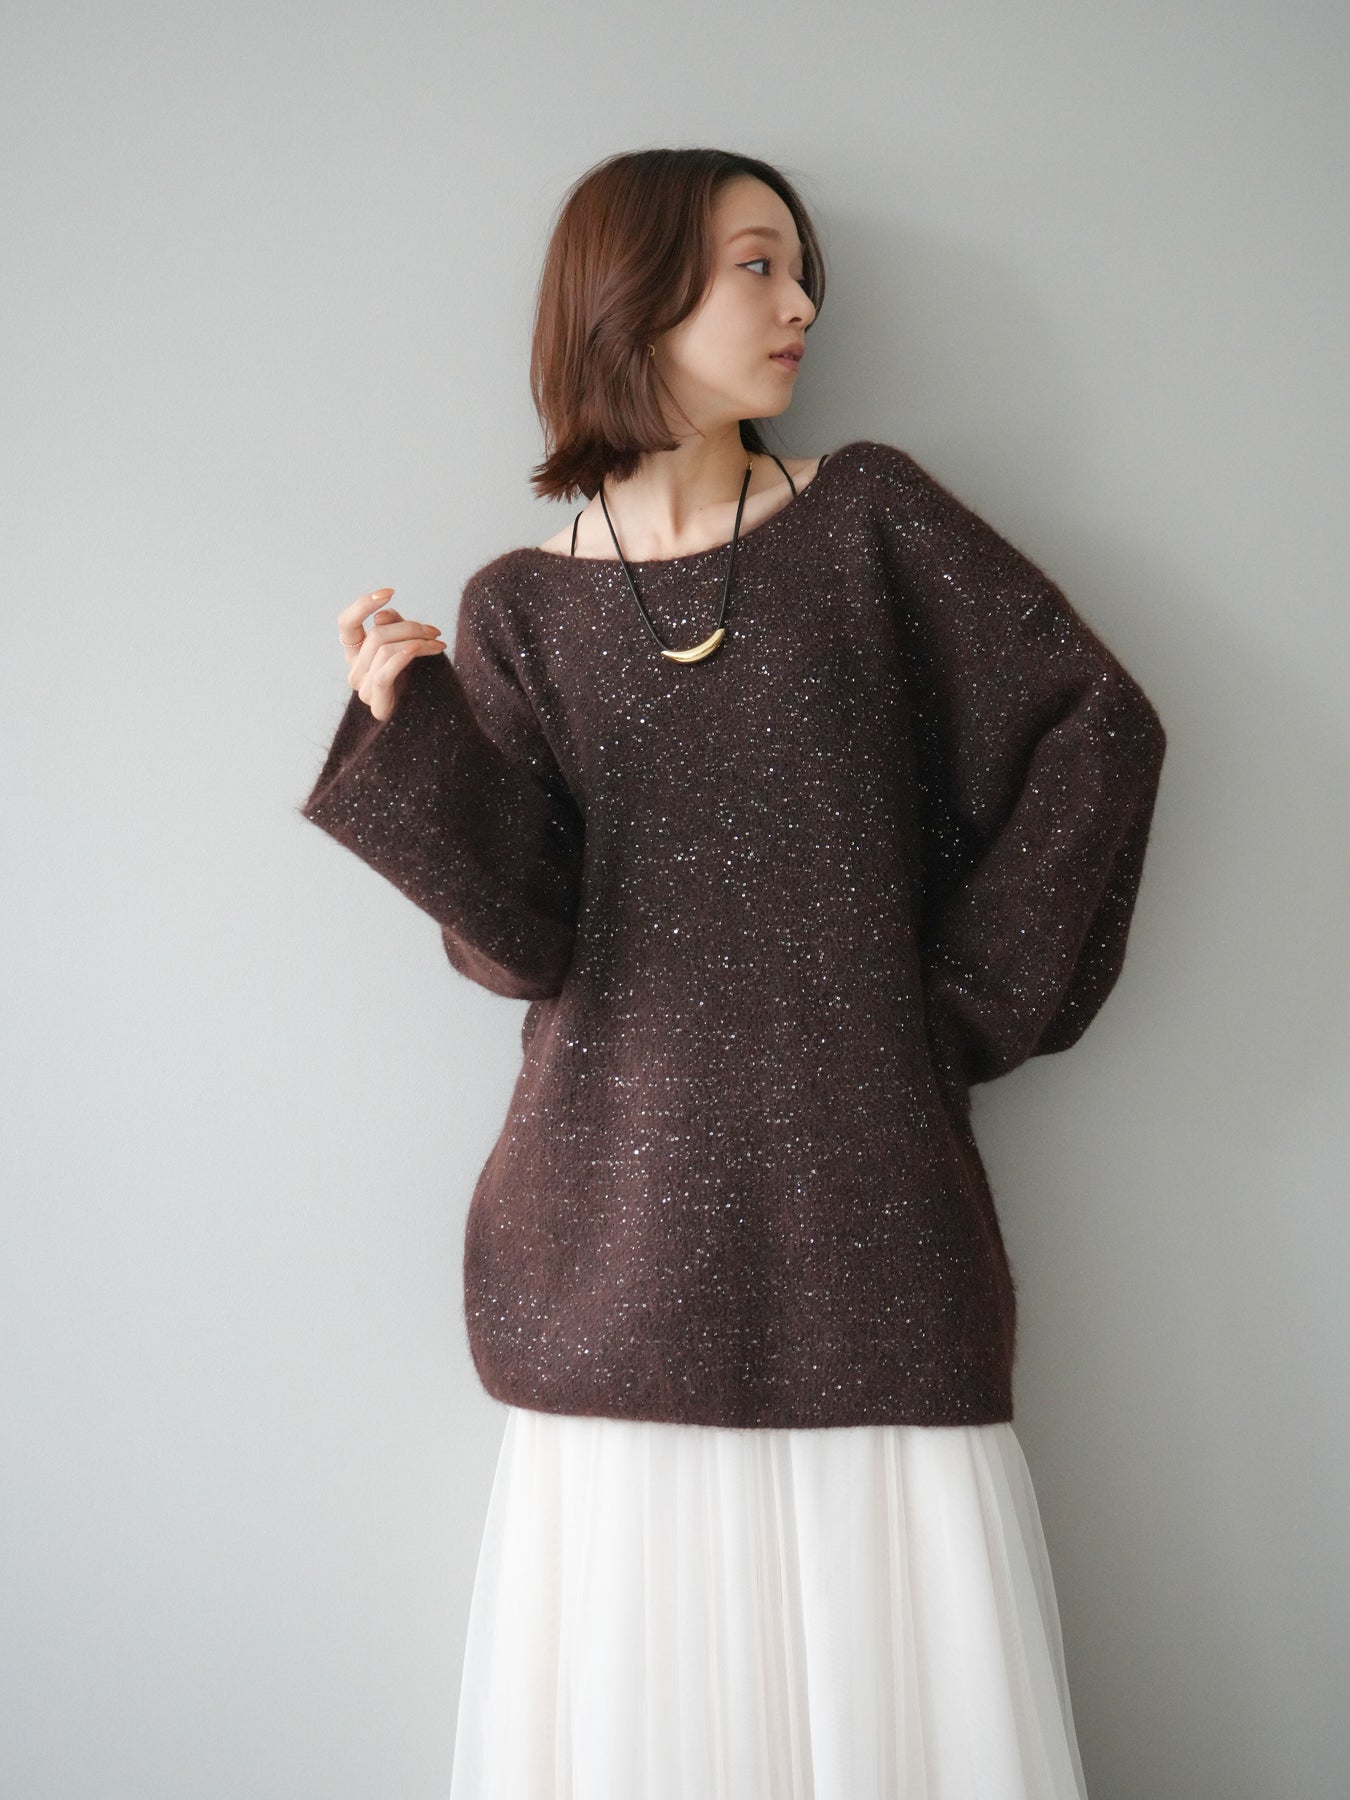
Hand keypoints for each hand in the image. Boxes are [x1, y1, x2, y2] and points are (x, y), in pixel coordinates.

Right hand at [337, 588, 445, 721]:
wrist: (432, 721)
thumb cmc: (419, 681)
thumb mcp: (408, 646)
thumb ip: (395, 628)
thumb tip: (381, 615)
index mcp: (357, 655)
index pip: (346, 623)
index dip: (363, 604)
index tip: (390, 592)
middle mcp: (355, 671)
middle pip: (376, 634)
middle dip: (409, 627)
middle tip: (434, 630)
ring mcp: (364, 689)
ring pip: (383, 649)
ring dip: (416, 641)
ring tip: (438, 643)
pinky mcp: (378, 703)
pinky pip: (384, 673)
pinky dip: (403, 656)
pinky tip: (422, 648)